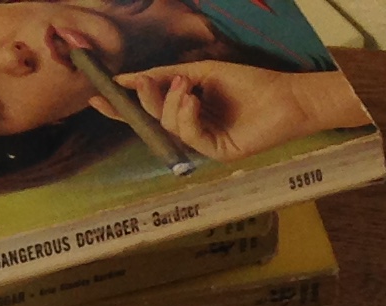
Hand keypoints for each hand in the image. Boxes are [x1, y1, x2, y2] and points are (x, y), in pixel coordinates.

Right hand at [94, 63, 365, 160]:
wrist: (286, 98)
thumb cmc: (250, 84)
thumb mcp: (204, 73)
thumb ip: (172, 76)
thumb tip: (140, 77)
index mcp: (185, 111)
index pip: (149, 111)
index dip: (123, 105)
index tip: (98, 95)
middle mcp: (191, 130)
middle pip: (154, 119)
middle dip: (145, 100)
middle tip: (141, 82)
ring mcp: (203, 144)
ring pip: (170, 128)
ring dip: (172, 104)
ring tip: (187, 85)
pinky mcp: (217, 153)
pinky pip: (191, 137)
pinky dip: (188, 116)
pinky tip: (195, 99)